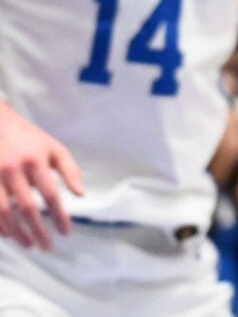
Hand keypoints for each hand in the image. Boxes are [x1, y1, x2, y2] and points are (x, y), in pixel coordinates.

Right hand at [0, 103, 78, 249]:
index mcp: (35, 160)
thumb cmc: (29, 139)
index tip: (66, 233)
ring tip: (29, 245)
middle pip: (27, 208)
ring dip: (17, 233)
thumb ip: (70, 170)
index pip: (51, 194)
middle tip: (47, 247)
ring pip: (3, 214)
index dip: (59, 216)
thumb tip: (81, 194)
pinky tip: (9, 236)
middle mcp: (13, 170)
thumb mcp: (54, 148)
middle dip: (38, 231)